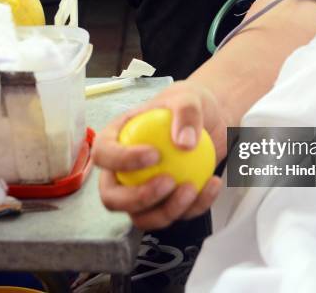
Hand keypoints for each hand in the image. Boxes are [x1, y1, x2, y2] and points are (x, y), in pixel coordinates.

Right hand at [92, 80, 229, 229]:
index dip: (121, 160)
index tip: (154, 154)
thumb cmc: (189, 105)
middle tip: (168, 182)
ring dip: (166, 211)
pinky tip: (212, 185)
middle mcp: (122, 171)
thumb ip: (186, 114)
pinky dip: (194, 206)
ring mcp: (141, 190)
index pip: (103, 154)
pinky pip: (174, 214)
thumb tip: (184, 143)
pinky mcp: (165, 203)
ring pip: (142, 216)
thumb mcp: (188, 98)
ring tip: (192, 189)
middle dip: (137, 199)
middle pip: (112, 198)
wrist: (211, 119)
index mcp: (116, 139)